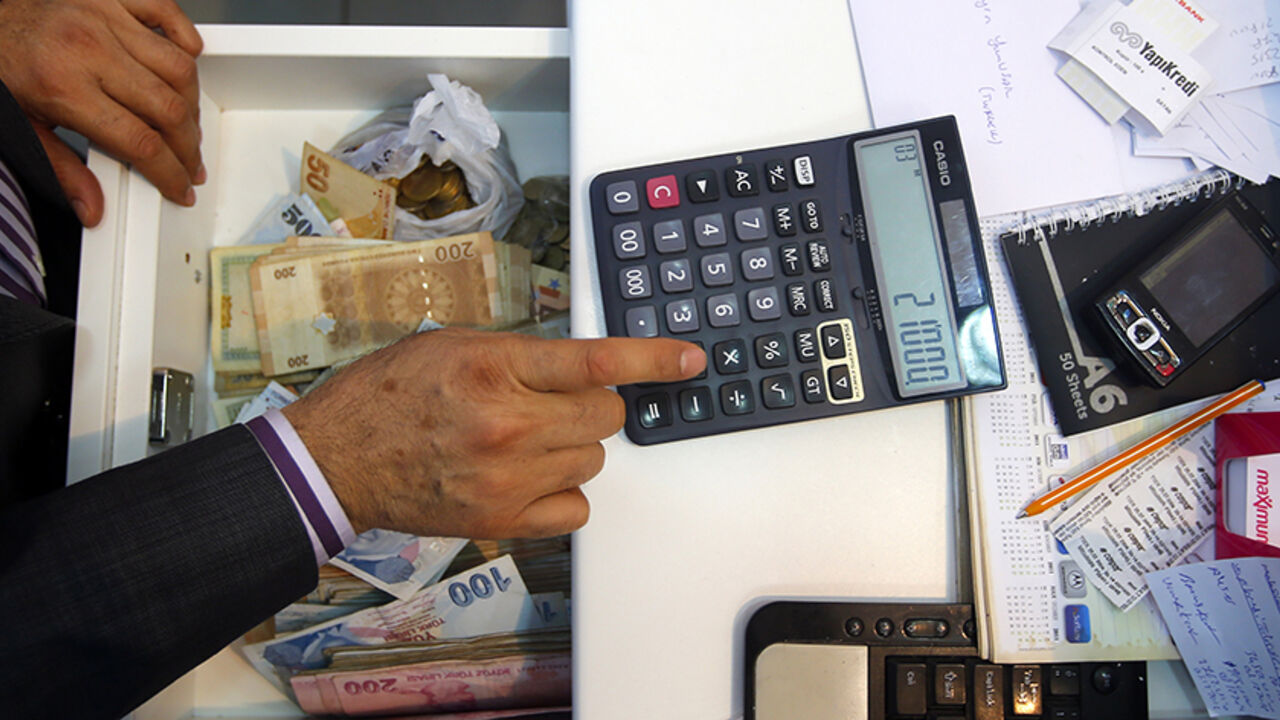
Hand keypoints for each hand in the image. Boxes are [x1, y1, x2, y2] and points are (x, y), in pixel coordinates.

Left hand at [0, 0, 203, 226]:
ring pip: (178, 67)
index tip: (179, 186)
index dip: (169, 173)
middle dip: (188, 146)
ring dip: (192, 101)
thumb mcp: (23, 125)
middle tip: (189, 162)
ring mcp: (104, 18)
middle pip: (168, 109)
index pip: (140, 142)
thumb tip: (91, 207)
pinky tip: (187, 57)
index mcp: (64, 86)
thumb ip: (61, 169)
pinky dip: (185, 35)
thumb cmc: (1, 66)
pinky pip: (166, 12)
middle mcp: (89, 49)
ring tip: (187, 122)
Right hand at [283, 329, 705, 538]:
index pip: (596, 362)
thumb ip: (522, 354)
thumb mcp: (455, 345)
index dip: (652, 358)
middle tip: (555, 403)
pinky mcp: (503, 520)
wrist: (338, 459)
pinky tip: (532, 477)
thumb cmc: (388, 395)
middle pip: (606, 417)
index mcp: (496, 369)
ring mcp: (508, 478)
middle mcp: (509, 425)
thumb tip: (581, 365)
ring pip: (593, 460)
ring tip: (526, 439)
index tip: (688, 359)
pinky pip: (576, 509)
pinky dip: (564, 492)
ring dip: (573, 446)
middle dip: (593, 405)